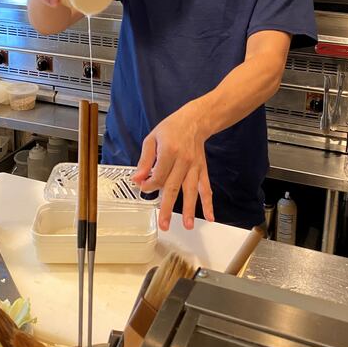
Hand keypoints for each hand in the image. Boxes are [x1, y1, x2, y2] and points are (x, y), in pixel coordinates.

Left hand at [131, 101, 213, 231]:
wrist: (195, 121)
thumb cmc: (171, 128)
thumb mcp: (152, 139)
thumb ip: (145, 160)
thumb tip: (137, 178)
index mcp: (169, 152)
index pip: (158, 176)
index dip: (149, 185)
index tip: (143, 188)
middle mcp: (183, 161)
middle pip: (174, 187)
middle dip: (168, 207)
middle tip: (164, 224)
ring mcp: (195, 167)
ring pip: (191, 191)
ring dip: (189, 209)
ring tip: (187, 225)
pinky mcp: (202, 170)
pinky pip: (206, 188)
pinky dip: (208, 203)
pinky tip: (210, 216)